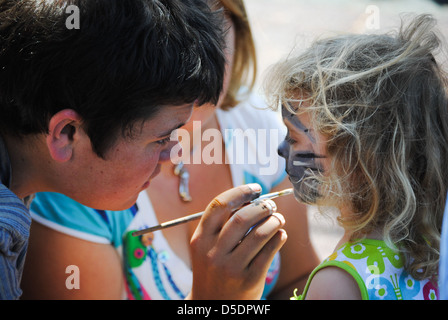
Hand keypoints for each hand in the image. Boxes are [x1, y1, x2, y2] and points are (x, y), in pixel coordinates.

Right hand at [188, 184, 286, 299]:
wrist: (212, 304)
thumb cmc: (214, 269)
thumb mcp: (207, 247)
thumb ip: (222, 224)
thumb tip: (251, 198)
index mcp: (200, 240)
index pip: (219, 205)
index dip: (239, 192)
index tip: (255, 188)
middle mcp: (213, 253)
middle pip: (242, 217)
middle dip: (261, 206)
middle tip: (271, 205)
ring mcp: (231, 268)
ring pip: (259, 233)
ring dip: (274, 221)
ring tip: (278, 219)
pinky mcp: (249, 279)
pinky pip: (269, 251)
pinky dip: (279, 237)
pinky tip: (280, 235)